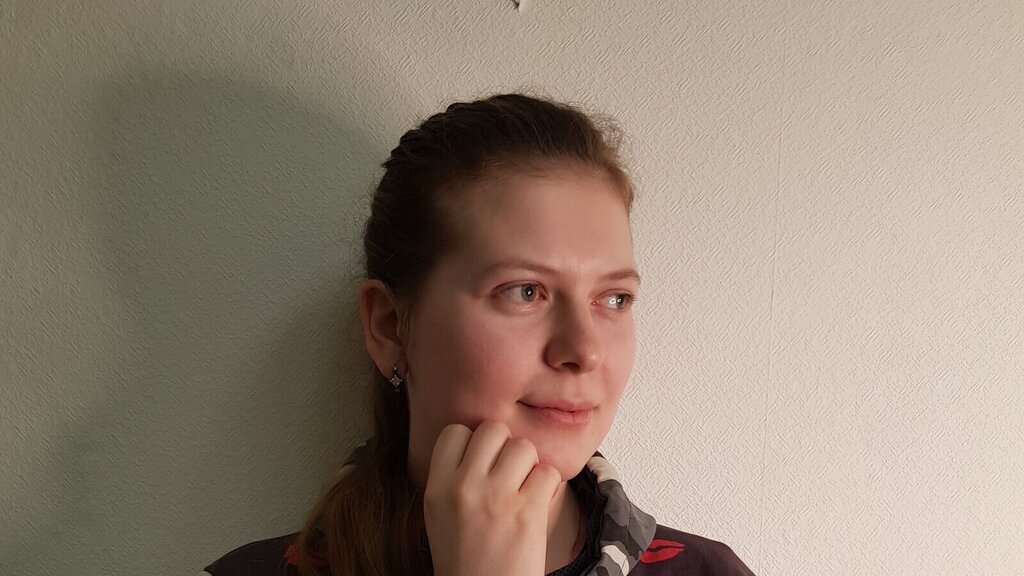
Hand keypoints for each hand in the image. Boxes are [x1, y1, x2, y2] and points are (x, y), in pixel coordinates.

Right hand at [423, 421, 560, 575]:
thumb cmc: (464, 559)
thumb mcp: (438, 515)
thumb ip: (452, 475)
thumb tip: (478, 439)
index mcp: (437, 487)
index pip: (456, 431)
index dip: (474, 443)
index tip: (481, 464)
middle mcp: (463, 487)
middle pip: (493, 430)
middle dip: (505, 449)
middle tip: (507, 476)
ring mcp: (496, 498)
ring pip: (523, 447)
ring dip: (529, 466)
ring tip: (522, 492)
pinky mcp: (528, 512)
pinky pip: (548, 472)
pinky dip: (548, 487)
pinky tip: (536, 505)